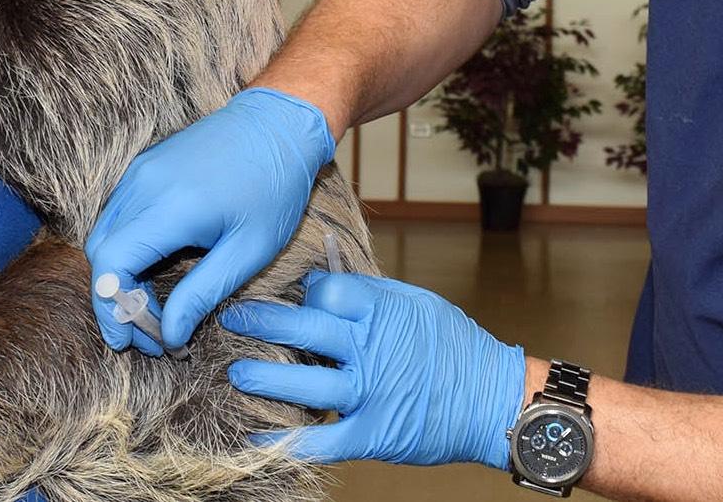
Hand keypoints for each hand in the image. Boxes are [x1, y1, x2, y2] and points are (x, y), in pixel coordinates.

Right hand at [84, 87, 334, 355]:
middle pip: (101, 253)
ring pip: (106, 234)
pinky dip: (127, 249)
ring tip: (154, 311)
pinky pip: (120, 215)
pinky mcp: (145, 167)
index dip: (112, 310)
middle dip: (116, 302)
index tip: (129, 343)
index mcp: (171, 206)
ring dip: (120, 276)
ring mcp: (141, 171)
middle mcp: (145, 184)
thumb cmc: (274, 187)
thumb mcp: (249, 249)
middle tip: (149, 336)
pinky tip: (155, 272)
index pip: (112, 265)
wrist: (279, 123)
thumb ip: (203, 294)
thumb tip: (170, 335)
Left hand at [220, 271, 526, 468]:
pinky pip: (321, 440)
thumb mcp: (418, 304)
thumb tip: (323, 280)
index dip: (303, 293)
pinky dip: (286, 442)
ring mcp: (371, 393)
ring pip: (304, 384)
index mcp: (384, 311)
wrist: (494, 400)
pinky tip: (255, 438)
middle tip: (228, 318)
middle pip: (304, 328)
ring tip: (235, 373)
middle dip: (260, 321)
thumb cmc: (456, 347)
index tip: (292, 299)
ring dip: (263, 377)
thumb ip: (371, 294)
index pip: (325, 292)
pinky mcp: (372, 434)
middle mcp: (372, 349)